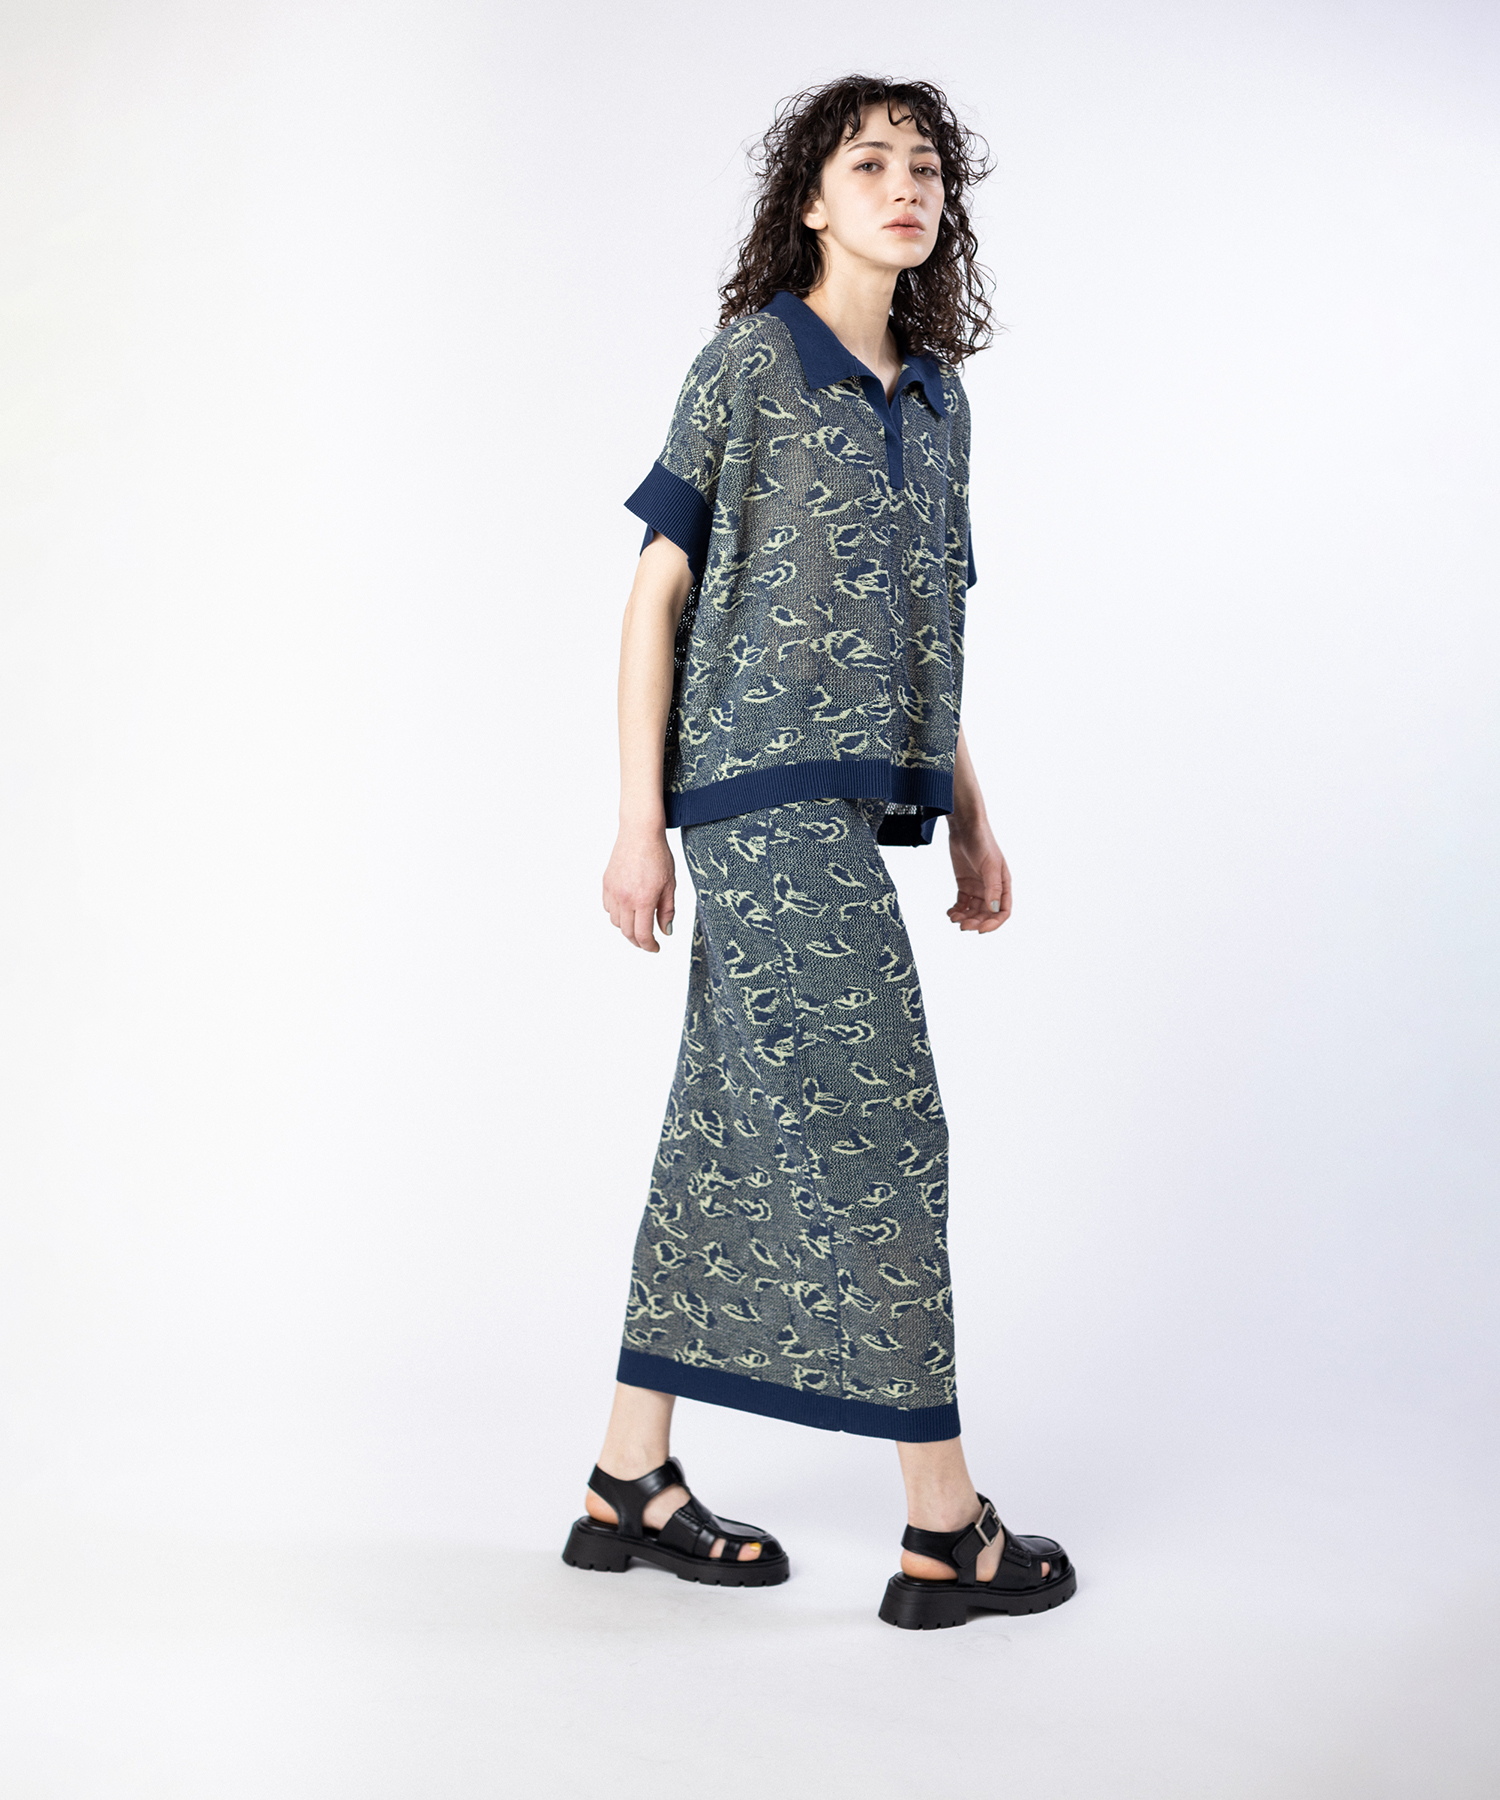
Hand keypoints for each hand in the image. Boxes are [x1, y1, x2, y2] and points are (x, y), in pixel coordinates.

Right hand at [603, 825, 676, 951]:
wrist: (640, 833)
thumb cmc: (658, 856)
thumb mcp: (670, 885)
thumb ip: (667, 911)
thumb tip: (666, 932)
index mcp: (643, 900)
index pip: (642, 934)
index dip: (649, 946)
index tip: (655, 948)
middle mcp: (625, 898)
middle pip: (627, 932)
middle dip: (638, 940)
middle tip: (648, 941)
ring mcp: (613, 891)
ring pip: (616, 922)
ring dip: (627, 927)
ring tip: (639, 923)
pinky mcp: (606, 883)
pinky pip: (608, 908)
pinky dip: (617, 914)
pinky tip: (627, 909)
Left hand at [946, 816, 1011, 932]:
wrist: (965, 827)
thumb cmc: (983, 842)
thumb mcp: (990, 865)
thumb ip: (993, 887)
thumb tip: (994, 910)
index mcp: (1003, 885)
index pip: (1002, 911)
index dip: (994, 923)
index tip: (981, 930)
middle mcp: (991, 888)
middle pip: (986, 914)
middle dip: (976, 922)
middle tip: (963, 926)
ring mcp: (977, 887)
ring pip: (973, 911)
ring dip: (965, 918)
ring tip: (954, 919)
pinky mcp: (964, 884)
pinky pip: (962, 903)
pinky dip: (957, 910)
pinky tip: (950, 912)